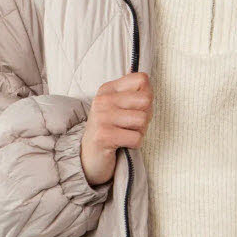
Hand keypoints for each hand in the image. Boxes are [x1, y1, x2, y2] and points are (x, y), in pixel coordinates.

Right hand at [80, 71, 153, 186]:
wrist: (89, 156)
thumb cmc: (112, 129)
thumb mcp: (120, 106)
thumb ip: (135, 93)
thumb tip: (147, 82)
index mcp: (108, 89)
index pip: (142, 79)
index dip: (147, 96)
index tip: (136, 108)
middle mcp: (103, 100)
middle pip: (146, 99)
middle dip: (146, 115)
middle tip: (132, 124)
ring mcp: (101, 117)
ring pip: (142, 119)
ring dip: (140, 131)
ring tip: (126, 134)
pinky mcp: (103, 136)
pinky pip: (137, 138)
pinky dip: (135, 144)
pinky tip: (123, 144)